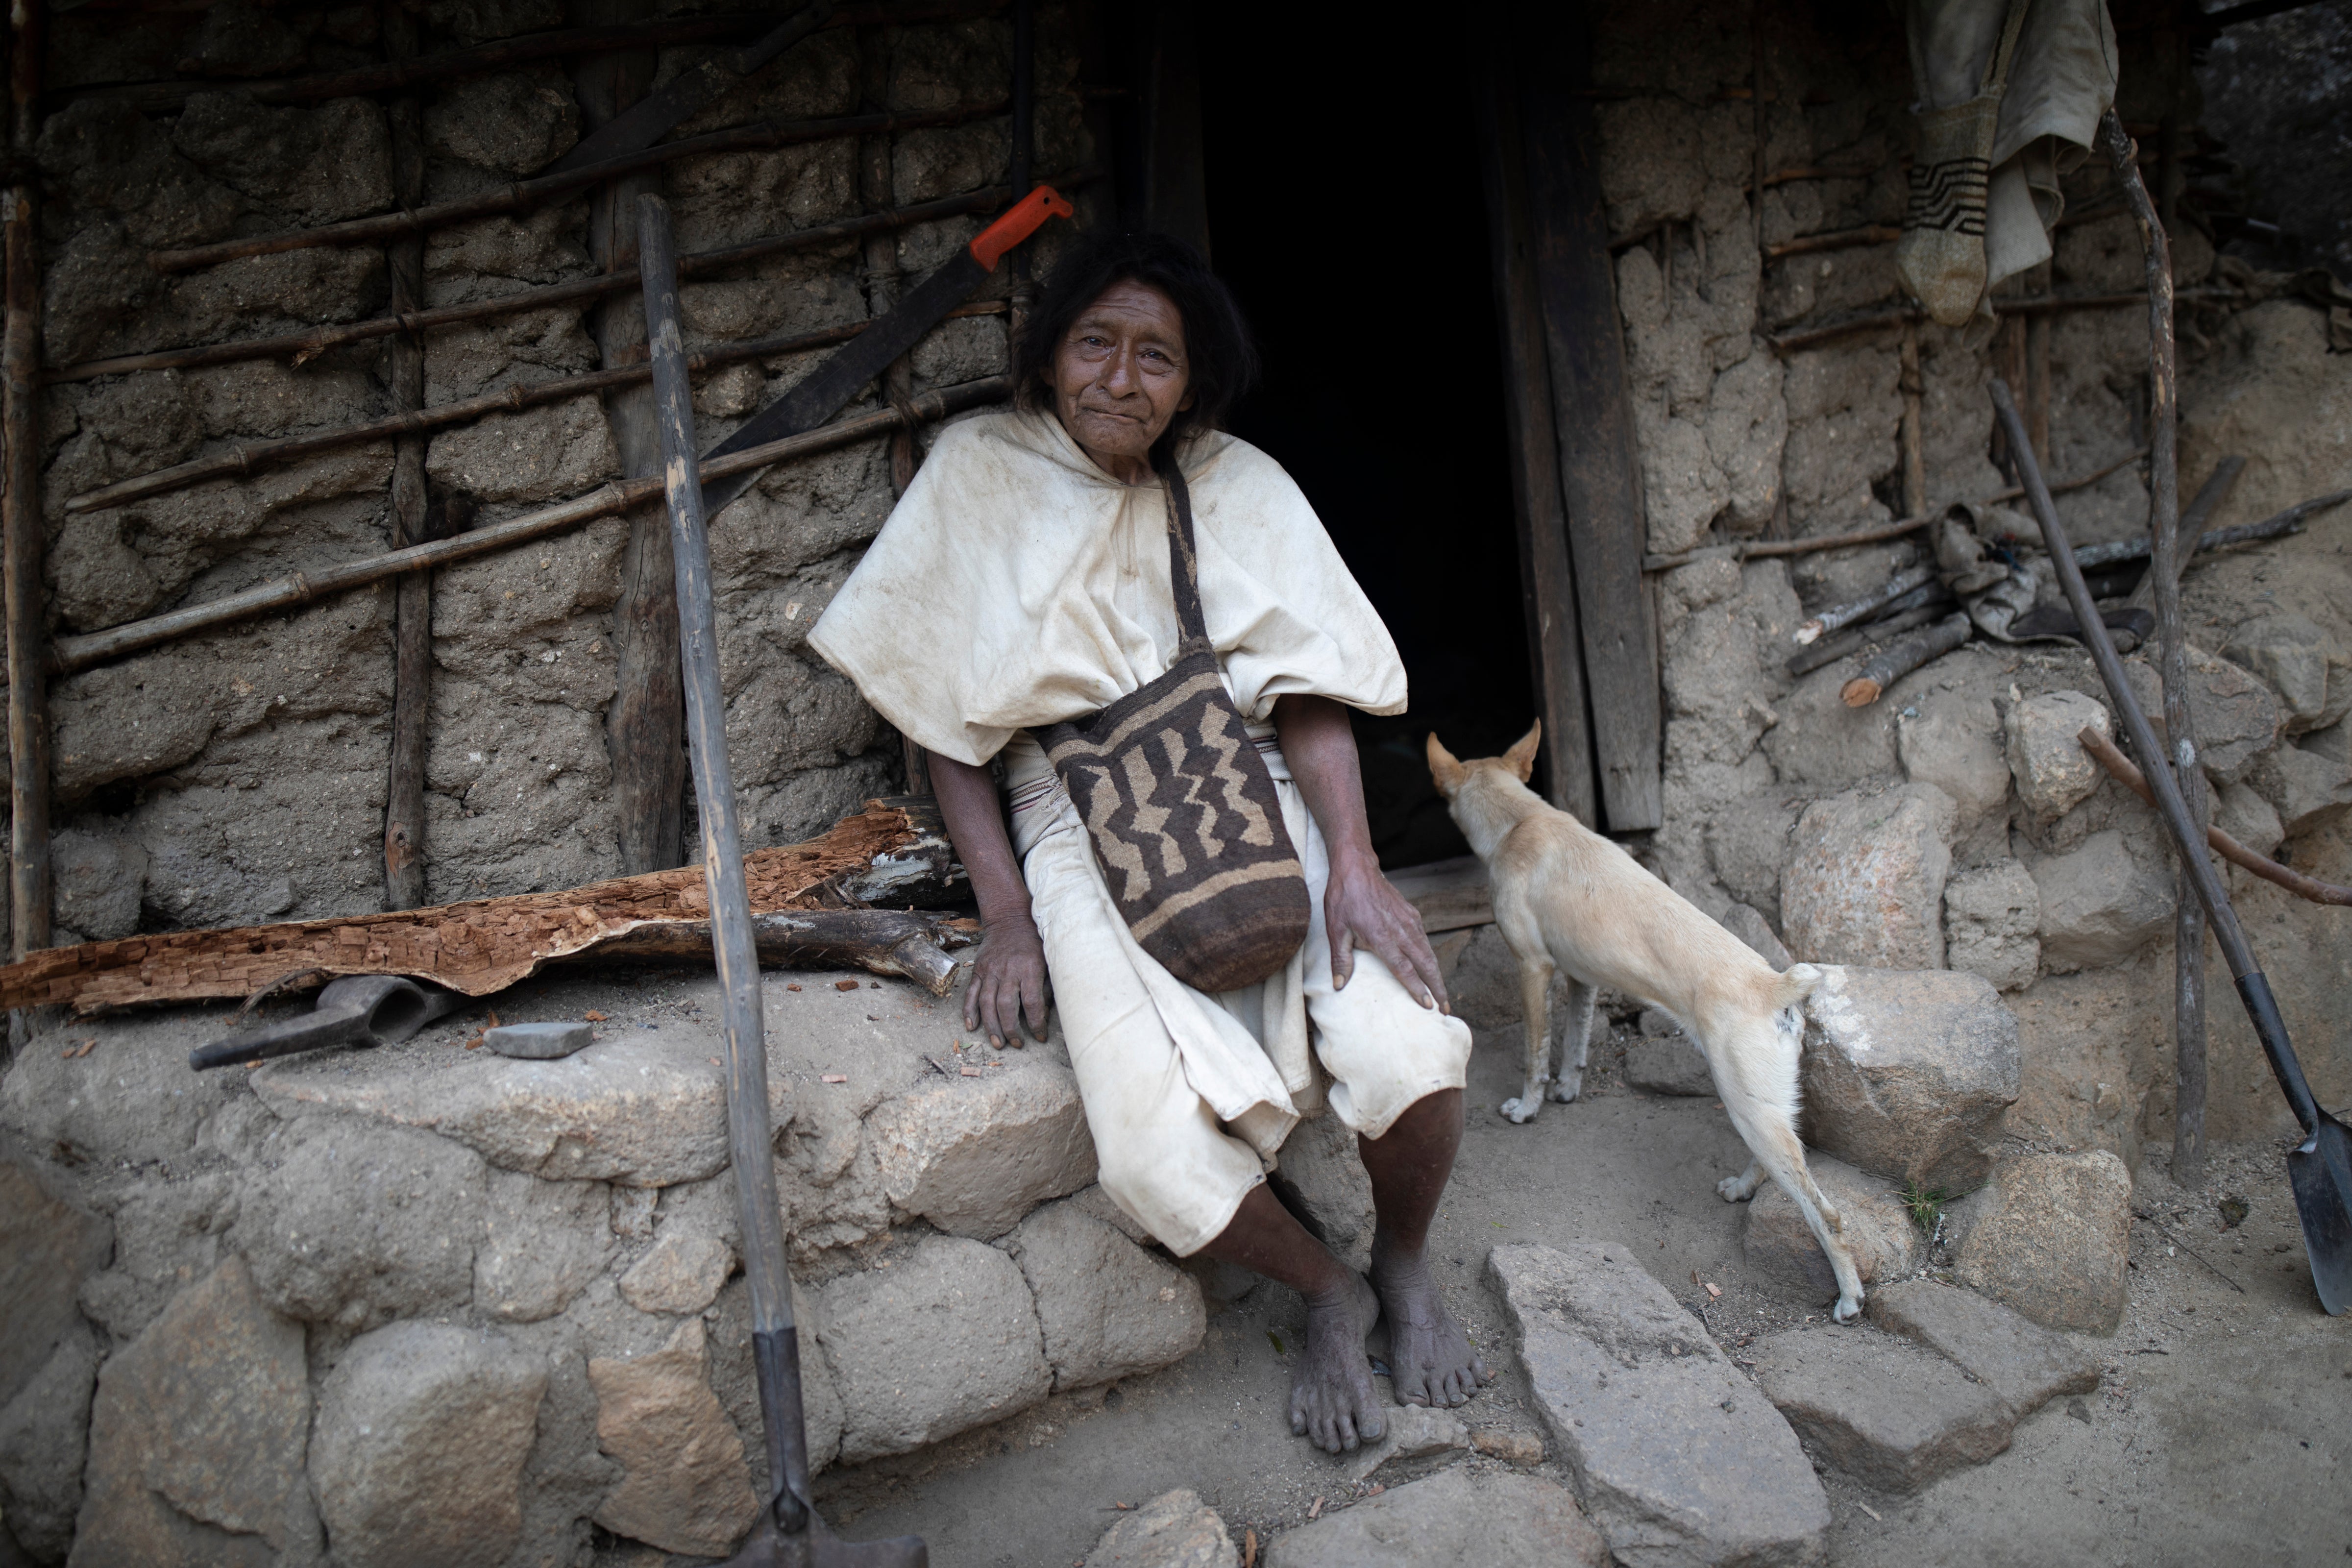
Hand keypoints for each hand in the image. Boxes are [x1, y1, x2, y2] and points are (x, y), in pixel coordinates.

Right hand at [965, 912, 1050, 1045]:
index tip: (1040, 1037)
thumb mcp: (1048, 961)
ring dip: (991, 1026)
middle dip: (1011, 1029)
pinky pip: (971, 993)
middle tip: (1016, 1044)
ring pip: (987, 1003)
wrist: (1010, 920)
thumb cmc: (1034, 943)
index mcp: (1029, 968)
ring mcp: (990, 970)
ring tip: (997, 1043)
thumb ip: (1047, 988)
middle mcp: (1008, 971)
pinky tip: (971, 1026)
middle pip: (1006, 1006)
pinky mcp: (978, 970)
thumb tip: (1044, 1015)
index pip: (1032, 1003)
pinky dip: (969, 1011)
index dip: (1037, 1023)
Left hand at [1322, 849, 1448, 1011]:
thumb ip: (1340, 959)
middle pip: (1425, 964)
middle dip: (1437, 987)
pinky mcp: (1412, 914)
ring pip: (1429, 952)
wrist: (1357, 868)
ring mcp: (1409, 921)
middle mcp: (1400, 930)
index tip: (1427, 1005)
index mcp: (1382, 937)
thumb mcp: (1336, 930)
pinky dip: (1430, 957)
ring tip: (1442, 993)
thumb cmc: (1344, 898)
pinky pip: (1425, 939)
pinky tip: (1430, 967)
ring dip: (1437, 974)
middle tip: (1445, 1008)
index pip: (1404, 969)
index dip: (1417, 988)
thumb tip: (1339, 985)